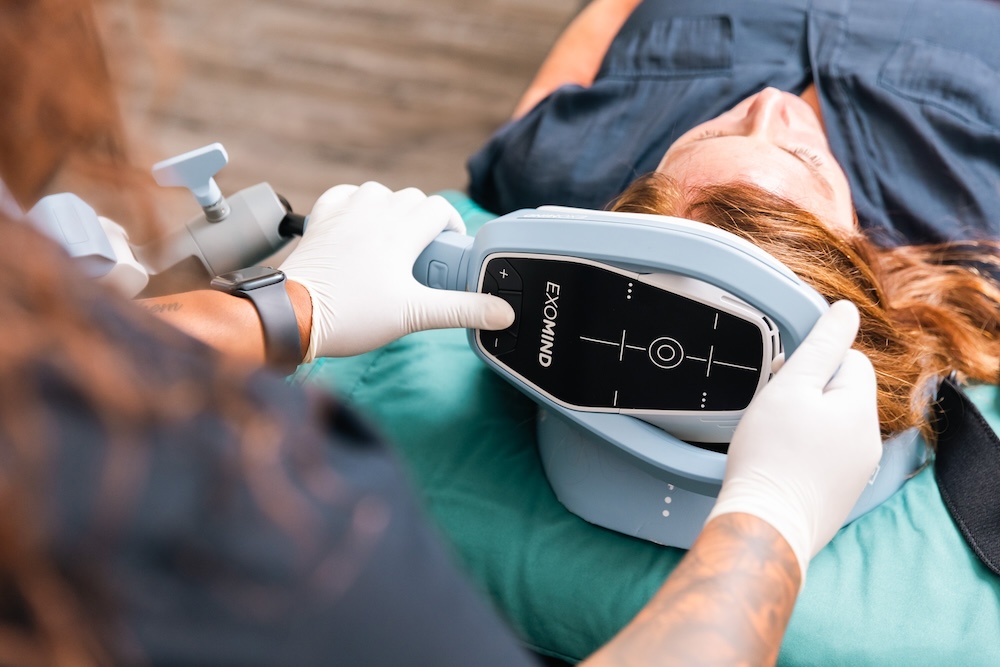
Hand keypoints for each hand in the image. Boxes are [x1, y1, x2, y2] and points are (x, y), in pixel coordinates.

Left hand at [280, 182, 513, 360]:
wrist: (295, 315)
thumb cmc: (353, 314)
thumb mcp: (415, 314)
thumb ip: (461, 310)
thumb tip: (504, 311)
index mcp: (400, 230)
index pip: (439, 209)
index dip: (451, 227)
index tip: (450, 250)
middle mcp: (373, 212)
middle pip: (412, 199)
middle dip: (424, 220)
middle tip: (424, 255)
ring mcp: (344, 213)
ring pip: (378, 193)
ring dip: (391, 209)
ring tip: (392, 241)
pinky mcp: (320, 220)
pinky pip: (342, 196)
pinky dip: (354, 204)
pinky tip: (357, 224)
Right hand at [706, 300, 881, 578]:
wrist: (765, 525)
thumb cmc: (771, 456)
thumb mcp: (791, 386)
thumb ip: (821, 346)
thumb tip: (846, 312)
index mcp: (860, 409)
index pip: (851, 360)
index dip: (814, 361)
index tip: (784, 377)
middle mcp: (868, 441)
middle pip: (841, 394)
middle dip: (809, 393)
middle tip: (775, 408)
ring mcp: (856, 471)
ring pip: (833, 426)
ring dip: (806, 422)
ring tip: (774, 437)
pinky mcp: (839, 494)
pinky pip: (826, 456)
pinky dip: (805, 453)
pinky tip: (781, 462)